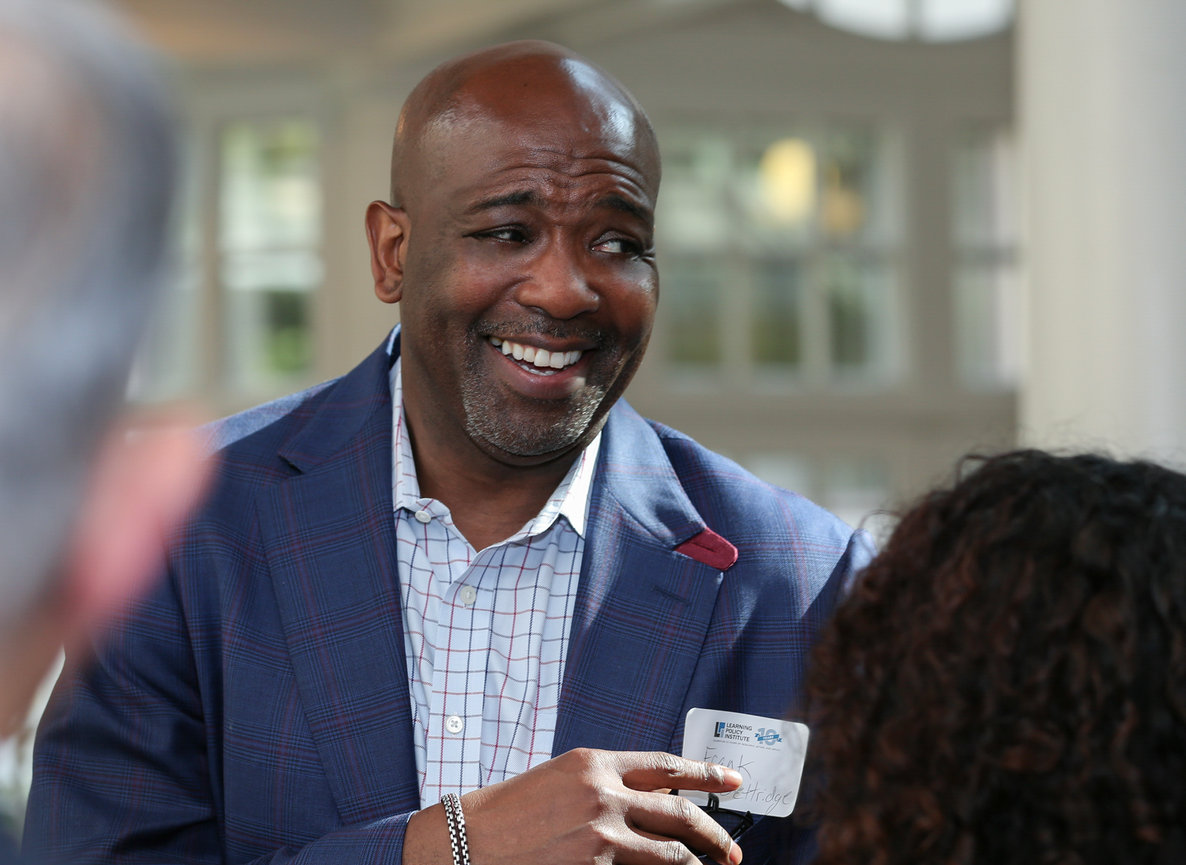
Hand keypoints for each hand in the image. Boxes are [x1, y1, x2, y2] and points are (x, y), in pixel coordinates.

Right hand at [406, 748, 743, 864]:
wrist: (463, 838)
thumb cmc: (506, 814)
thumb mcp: (558, 782)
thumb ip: (601, 785)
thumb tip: (644, 800)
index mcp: (594, 761)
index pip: (664, 765)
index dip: (705, 774)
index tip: (734, 781)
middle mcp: (602, 788)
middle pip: (678, 808)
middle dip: (713, 831)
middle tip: (733, 850)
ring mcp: (600, 827)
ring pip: (670, 848)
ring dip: (698, 862)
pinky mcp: (594, 861)